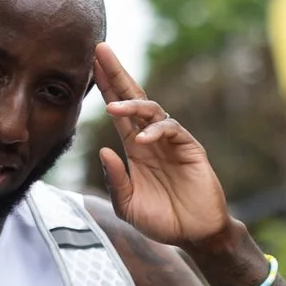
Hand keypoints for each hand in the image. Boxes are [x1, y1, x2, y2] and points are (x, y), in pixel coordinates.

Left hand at [93, 44, 234, 251]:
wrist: (196, 235)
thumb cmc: (162, 221)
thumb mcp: (127, 205)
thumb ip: (115, 179)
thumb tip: (103, 149)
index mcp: (135, 148)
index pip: (118, 110)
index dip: (105, 87)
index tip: (89, 64)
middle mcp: (151, 139)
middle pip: (133, 97)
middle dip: (116, 73)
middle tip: (100, 50)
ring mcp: (171, 142)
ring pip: (151, 110)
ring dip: (131, 105)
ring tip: (112, 107)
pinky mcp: (190, 149)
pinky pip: (171, 130)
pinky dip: (155, 132)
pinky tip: (142, 142)